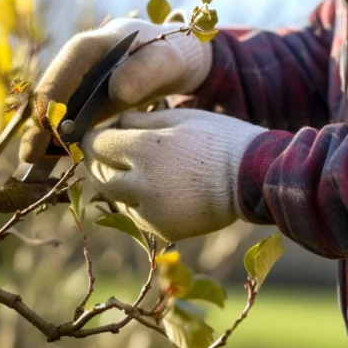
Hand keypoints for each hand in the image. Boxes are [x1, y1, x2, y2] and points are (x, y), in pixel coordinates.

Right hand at [19, 17, 212, 162]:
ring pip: (51, 106)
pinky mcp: (80, 98)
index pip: (65, 70)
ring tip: (32, 160)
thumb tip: (116, 92)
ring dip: (41, 131)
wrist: (172, 58)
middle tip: (30, 154)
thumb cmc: (169, 55)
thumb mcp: (166, 61)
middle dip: (39, 122)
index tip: (51, 127)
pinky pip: (62, 117)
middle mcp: (76, 62)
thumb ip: (145, 72)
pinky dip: (55, 135)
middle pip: (50, 90)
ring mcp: (76, 80)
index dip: (54, 98)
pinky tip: (50, 157)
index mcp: (92, 45)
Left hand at [81, 109, 265, 240]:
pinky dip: (137, 203)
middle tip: (107, 153)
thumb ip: (142, 119)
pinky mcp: (163, 229)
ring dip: (117, 183)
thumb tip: (115, 121)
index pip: (96, 145)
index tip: (98, 133)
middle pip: (99, 175)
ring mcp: (151, 211)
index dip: (94, 138)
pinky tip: (154, 189)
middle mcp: (141, 183)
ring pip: (114, 198)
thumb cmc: (219, 138)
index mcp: (144, 150)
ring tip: (135, 169)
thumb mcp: (180, 117)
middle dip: (99, 162)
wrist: (253, 178)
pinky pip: (136, 216)